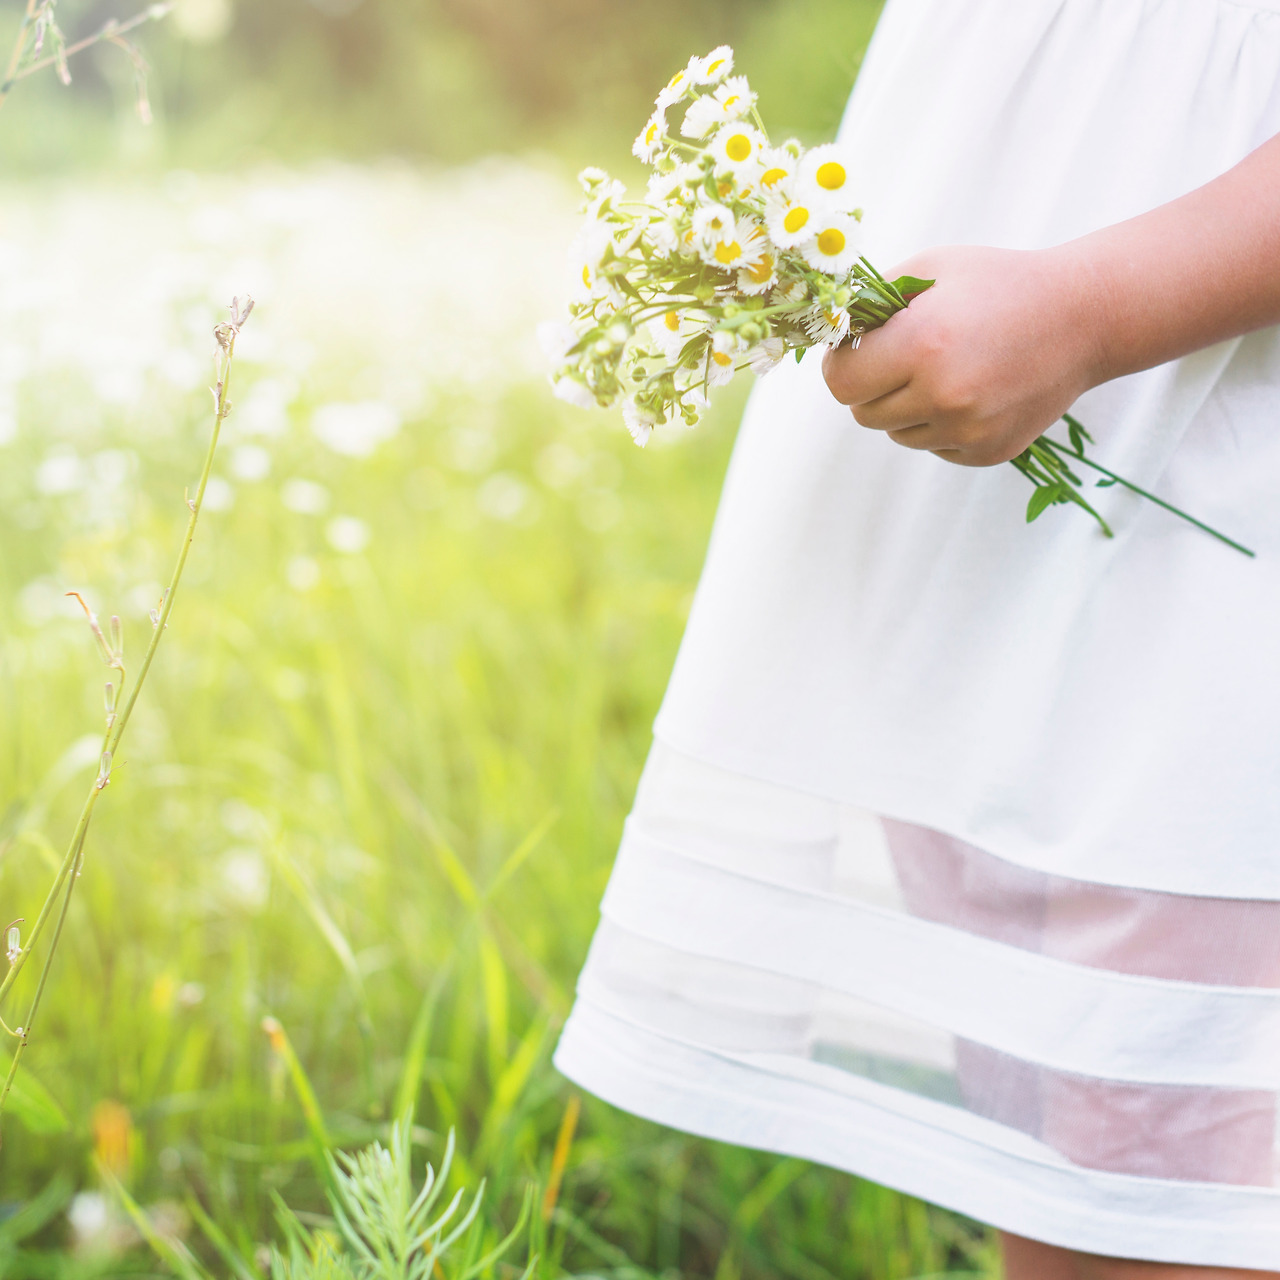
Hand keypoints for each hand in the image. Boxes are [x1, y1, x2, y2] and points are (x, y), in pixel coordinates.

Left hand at [821, 245, 1102, 466]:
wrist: (1082, 317)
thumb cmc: (996, 284)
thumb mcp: (928, 272)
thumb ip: (870, 305)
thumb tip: (826, 338)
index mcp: (921, 345)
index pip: (839, 382)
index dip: (842, 364)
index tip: (858, 349)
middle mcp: (942, 396)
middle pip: (862, 412)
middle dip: (872, 385)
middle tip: (905, 355)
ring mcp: (967, 431)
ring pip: (895, 433)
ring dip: (906, 406)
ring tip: (947, 367)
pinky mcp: (986, 452)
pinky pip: (932, 446)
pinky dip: (940, 423)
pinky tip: (974, 388)